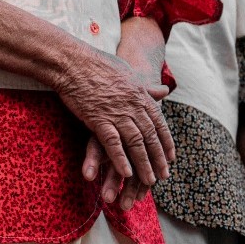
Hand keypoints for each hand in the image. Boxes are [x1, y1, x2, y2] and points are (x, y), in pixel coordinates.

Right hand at [54, 47, 174, 189]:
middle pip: (150, 135)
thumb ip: (146, 86)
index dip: (166, 141)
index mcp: (139, 93)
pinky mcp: (98, 119)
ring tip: (149, 181)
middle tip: (164, 176)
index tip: (171, 157)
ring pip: (135, 142)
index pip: (158, 121)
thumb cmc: (97, 64)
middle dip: (158, 158)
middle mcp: (132, 104)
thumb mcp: (127, 71)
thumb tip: (164, 91)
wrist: (73, 61)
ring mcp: (116, 112)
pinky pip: (113, 143)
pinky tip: (126, 173)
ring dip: (143, 164)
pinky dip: (120, 159)